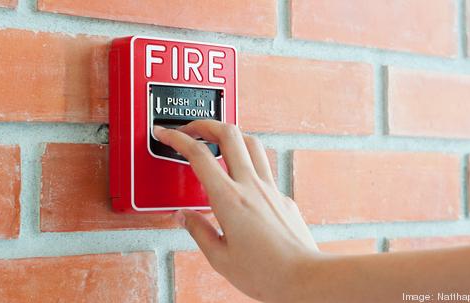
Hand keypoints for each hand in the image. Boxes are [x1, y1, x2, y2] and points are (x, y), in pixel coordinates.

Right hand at [154, 120, 318, 301]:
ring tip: (216, 138)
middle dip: (205, 123)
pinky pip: (264, 167)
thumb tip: (184, 216)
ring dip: (230, 134)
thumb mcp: (219, 257)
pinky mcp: (282, 196)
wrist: (304, 278)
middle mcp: (251, 187)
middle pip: (229, 134)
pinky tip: (240, 172)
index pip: (199, 156)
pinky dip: (247, 159)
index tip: (166, 133)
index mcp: (229, 200)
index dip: (178, 138)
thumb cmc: (266, 273)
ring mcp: (270, 188)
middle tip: (191, 128)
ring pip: (251, 143)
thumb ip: (198, 231)